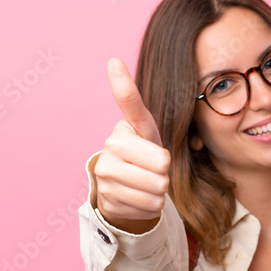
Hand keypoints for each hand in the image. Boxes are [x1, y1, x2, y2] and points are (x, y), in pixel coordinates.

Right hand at [93, 58, 170, 232]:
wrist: (124, 191)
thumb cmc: (142, 156)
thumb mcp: (146, 133)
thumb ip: (137, 109)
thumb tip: (112, 62)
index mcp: (121, 131)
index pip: (129, 107)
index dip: (123, 86)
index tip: (114, 62)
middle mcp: (108, 151)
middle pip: (161, 168)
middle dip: (165, 174)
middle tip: (151, 171)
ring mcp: (106, 178)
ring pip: (157, 191)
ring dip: (159, 193)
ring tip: (146, 184)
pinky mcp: (109, 202)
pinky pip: (150, 208)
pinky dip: (150, 207)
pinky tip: (138, 199)